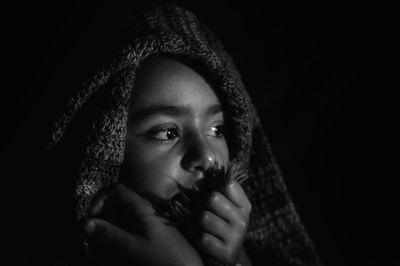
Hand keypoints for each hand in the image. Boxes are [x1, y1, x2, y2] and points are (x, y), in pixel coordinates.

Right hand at [83, 184, 202, 265]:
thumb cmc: (164, 258)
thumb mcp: (133, 248)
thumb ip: (110, 235)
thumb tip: (85, 223)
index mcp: (142, 208)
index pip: (117, 191)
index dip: (100, 200)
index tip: (89, 220)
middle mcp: (145, 212)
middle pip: (117, 205)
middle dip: (100, 218)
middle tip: (90, 237)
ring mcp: (149, 224)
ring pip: (121, 219)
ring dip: (108, 230)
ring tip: (98, 247)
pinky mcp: (151, 236)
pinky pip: (129, 231)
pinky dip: (118, 238)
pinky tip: (113, 251)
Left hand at [197, 181, 251, 264]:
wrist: (225, 257)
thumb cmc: (218, 224)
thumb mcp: (223, 207)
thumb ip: (215, 190)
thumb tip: (199, 177)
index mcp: (244, 205)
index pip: (228, 184)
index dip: (213, 184)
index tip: (208, 191)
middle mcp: (242, 220)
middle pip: (212, 198)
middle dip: (201, 203)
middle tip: (202, 211)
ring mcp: (236, 237)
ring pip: (203, 218)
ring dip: (196, 222)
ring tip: (201, 226)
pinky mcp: (226, 252)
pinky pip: (202, 238)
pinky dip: (196, 237)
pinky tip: (201, 238)